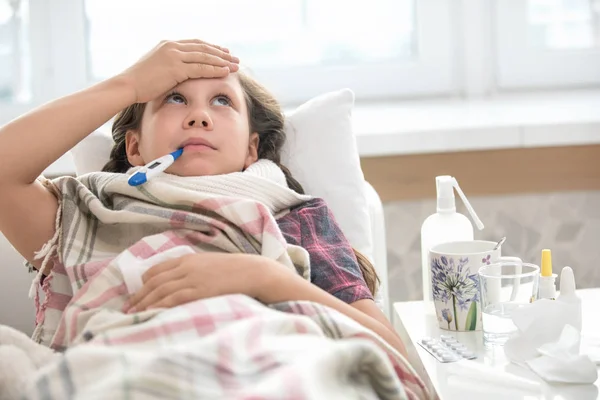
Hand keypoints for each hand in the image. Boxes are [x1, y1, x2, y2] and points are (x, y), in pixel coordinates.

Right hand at [118, 39, 239, 102]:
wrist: (128, 85)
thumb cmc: (140, 82)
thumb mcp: (156, 68)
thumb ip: (170, 66)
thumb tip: (180, 73)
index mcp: (168, 44)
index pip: (195, 44)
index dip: (211, 48)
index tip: (224, 52)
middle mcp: (172, 47)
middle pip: (203, 48)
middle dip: (221, 54)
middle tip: (234, 58)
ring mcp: (174, 56)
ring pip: (205, 57)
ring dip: (222, 62)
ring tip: (235, 66)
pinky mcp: (176, 68)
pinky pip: (201, 68)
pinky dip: (215, 70)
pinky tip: (225, 72)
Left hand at [123, 252, 269, 312]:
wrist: (252, 271)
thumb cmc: (235, 270)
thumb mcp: (211, 264)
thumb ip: (195, 271)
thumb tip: (184, 282)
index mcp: (188, 259)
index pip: (157, 270)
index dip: (143, 282)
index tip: (136, 293)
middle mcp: (186, 267)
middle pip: (154, 281)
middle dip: (138, 295)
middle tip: (127, 308)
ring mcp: (192, 279)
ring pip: (160, 291)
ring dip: (144, 303)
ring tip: (132, 314)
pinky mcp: (198, 291)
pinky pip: (173, 299)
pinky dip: (159, 305)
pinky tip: (150, 313)